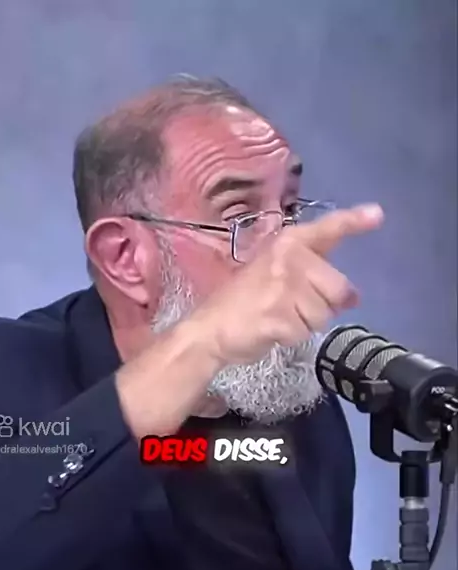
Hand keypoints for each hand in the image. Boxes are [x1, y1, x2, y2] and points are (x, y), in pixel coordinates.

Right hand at [192, 203, 384, 366]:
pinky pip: (305, 332)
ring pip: (323, 314)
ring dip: (305, 323)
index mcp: (288, 243)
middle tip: (292, 307)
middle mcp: (288, 259)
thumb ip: (314, 276)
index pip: (328, 229)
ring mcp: (283, 287)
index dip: (354, 222)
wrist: (210, 329)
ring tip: (278, 317)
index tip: (377, 214)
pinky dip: (292, 337)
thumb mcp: (275, 273)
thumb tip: (354, 296)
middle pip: (338, 288)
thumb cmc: (244, 301)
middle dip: (323, 305)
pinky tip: (272, 329)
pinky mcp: (279, 315)